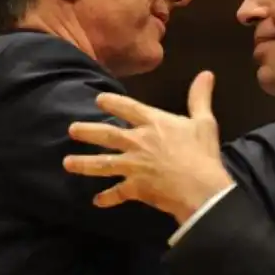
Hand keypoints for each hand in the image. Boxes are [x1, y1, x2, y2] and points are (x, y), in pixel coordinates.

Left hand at [62, 71, 233, 223]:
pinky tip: (96, 201)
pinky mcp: (134, 188)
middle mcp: (137, 142)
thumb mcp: (204, 121)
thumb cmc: (202, 153)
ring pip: (102, 164)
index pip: (128, 108)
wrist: (200, 188)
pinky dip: (107, 198)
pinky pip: (117, 193)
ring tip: (67, 163)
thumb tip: (206, 73)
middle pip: (106, 135)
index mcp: (153, 123)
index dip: (112, 102)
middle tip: (71, 130)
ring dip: (84, 164)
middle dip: (87, 131)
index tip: (98, 100)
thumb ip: (199, 97)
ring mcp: (133, 166)